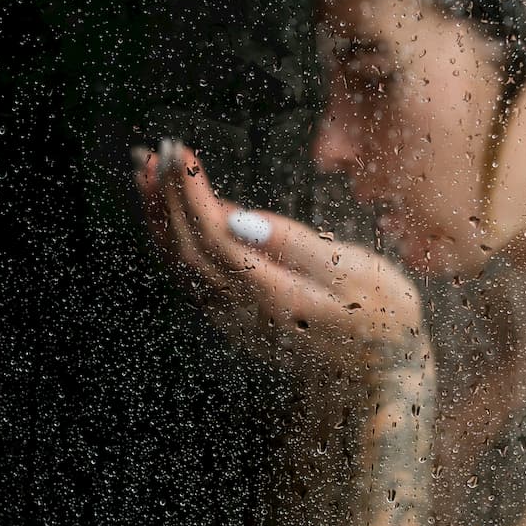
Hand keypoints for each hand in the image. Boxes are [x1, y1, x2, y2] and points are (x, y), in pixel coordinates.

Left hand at [132, 139, 422, 382]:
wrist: (378, 376)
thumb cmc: (379, 317)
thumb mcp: (354, 272)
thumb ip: (293, 243)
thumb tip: (238, 218)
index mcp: (270, 293)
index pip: (211, 235)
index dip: (189, 191)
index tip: (179, 150)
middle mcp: (241, 309)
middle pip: (184, 248)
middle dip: (164, 196)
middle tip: (153, 149)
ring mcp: (232, 317)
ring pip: (179, 263)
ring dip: (159, 216)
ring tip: (147, 172)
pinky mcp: (233, 317)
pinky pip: (188, 274)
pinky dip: (171, 237)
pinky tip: (171, 212)